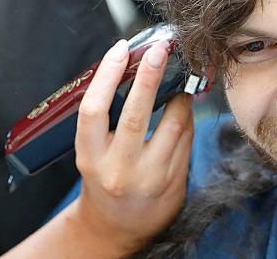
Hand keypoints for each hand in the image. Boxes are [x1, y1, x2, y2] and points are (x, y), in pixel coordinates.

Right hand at [72, 39, 193, 255]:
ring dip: (179, 95)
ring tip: (178, 76)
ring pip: (173, 125)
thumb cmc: (102, 175)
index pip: (93, 109)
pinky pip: (186, 140)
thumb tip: (131, 65)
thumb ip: (106, 115)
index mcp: (90, 156)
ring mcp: (149, 179)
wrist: (116, 227)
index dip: (107, 75)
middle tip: (160, 49)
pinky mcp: (174, 184)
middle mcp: (118, 169)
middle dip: (150, 76)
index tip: (121, 49)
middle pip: (135, 115)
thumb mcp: (92, 149)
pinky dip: (186, 117)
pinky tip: (183, 104)